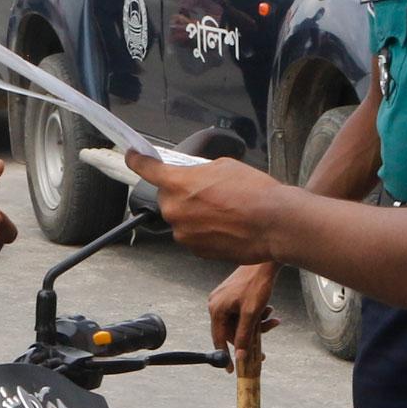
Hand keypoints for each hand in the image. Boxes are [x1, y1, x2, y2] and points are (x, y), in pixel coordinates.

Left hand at [123, 150, 283, 262]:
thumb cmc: (254, 192)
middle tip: (208, 191)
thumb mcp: (224, 166)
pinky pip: (194, 235)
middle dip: (182, 193)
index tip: (132, 156)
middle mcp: (174, 210)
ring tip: (225, 210)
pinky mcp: (196, 251)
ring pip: (182, 219)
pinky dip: (205, 230)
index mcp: (177, 184)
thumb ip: (199, 172)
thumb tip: (195, 179)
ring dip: (195, 213)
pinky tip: (227, 225)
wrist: (274, 223)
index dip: (137, 161)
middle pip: (168, 197)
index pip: (147, 169)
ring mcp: (184, 234)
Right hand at [209, 261, 280, 361]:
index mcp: (216, 309)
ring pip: (239, 322)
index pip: (218, 339)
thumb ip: (244, 336)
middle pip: (231, 331)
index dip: (225, 356)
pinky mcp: (232, 295)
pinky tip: (269, 311)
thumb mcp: (251, 314)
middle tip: (264, 344)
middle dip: (250, 336)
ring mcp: (224, 298)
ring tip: (272, 319)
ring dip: (256, 325)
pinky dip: (255, 316)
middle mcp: (216, 304)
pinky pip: (241, 313)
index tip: (231, 369)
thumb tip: (239, 355)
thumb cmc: (257, 284)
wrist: (266, 263)